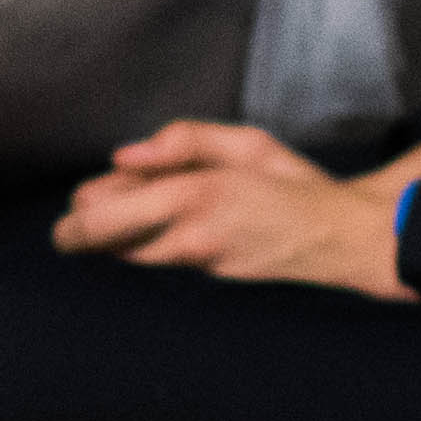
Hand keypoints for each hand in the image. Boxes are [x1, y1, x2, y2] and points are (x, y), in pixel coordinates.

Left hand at [52, 119, 420, 299]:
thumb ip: (183, 141)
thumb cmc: (295, 185)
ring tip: (124, 208)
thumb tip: (125, 156)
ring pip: (129, 256)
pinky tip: (160, 222)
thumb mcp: (247, 144)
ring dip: (112, 236)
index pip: (100, 218)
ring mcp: (197, 265)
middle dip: (78, 231)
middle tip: (78, 214)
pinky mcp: (209, 279)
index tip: (77, 197)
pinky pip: (160, 260)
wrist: (344, 240)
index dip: (75, 213)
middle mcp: (189, 237)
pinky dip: (145, 242)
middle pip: (103, 245)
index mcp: (195, 196)